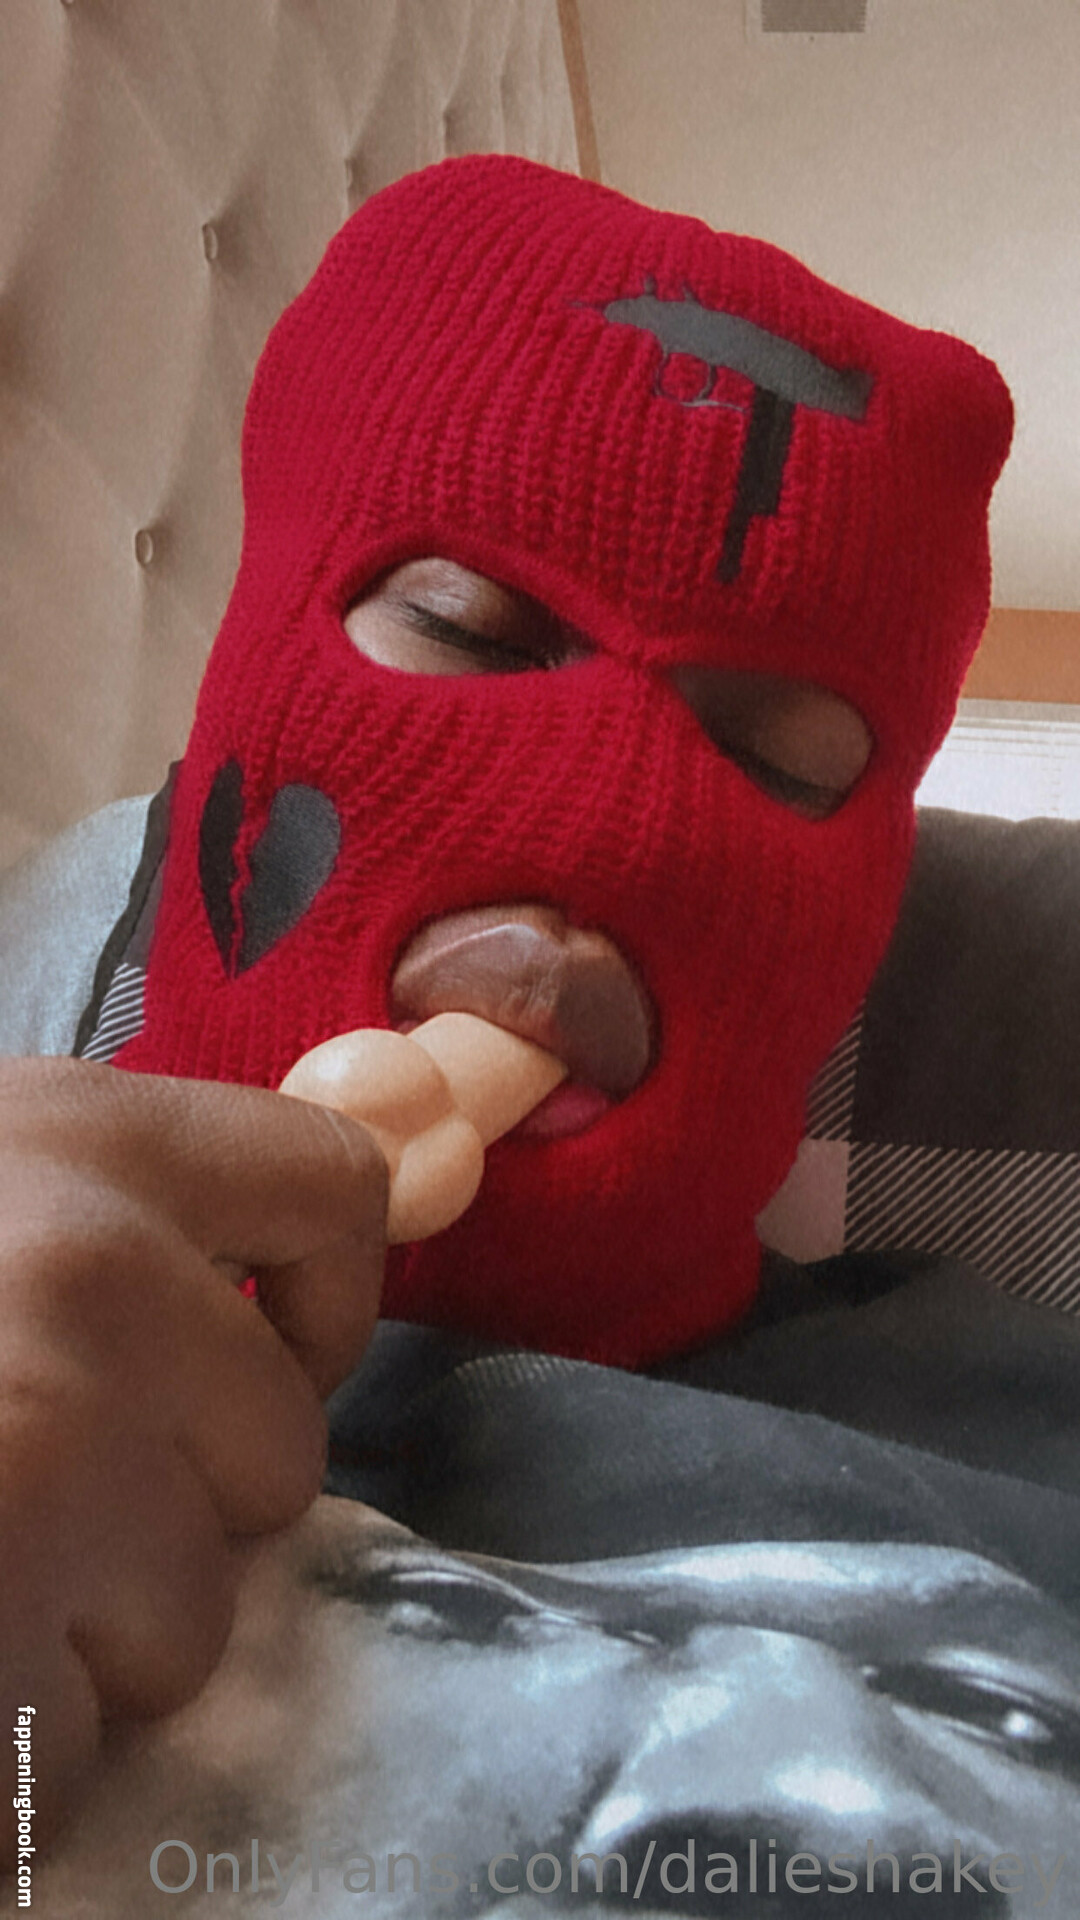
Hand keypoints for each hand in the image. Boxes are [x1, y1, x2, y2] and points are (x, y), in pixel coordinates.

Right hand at [0, 1055, 387, 1868]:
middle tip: (20, 1493)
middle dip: (176, 1502)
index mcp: (71, 1139)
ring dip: (90, 1632)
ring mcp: (53, 1455)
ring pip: (197, 1608)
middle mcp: (86, 1274)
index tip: (274, 1346)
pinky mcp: (10, 1632)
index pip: (332, 1181)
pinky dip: (19, 1738)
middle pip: (280, 1436)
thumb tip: (312, 1224)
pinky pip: (88, 1730)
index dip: (323, 1290)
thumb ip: (111, 1214)